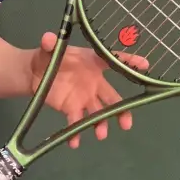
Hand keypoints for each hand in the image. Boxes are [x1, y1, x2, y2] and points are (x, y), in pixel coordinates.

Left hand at [30, 32, 148, 147]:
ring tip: (101, 135)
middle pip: (113, 98)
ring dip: (101, 124)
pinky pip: (76, 122)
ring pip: (99, 113)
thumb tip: (48, 37)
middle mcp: (94, 82)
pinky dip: (75, 133)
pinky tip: (74, 142)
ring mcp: (84, 97)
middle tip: (126, 124)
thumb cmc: (48, 56)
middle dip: (121, 111)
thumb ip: (49, 44)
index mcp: (92, 63)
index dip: (129, 61)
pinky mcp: (72, 108)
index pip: (113, 60)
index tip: (145, 64)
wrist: (34, 72)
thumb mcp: (48, 48)